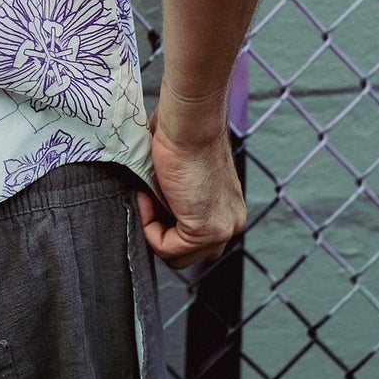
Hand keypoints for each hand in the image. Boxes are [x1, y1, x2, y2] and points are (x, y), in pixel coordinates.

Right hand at [136, 100, 245, 268]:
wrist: (190, 121)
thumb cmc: (181, 134)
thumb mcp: (179, 174)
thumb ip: (173, 196)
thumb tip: (151, 204)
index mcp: (228, 209)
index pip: (194, 240)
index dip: (164, 223)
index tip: (150, 195)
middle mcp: (231, 223)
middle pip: (189, 254)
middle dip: (161, 232)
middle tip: (147, 200)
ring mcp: (222, 229)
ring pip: (179, 257)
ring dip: (154, 231)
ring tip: (147, 197)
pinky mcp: (205, 229)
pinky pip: (167, 248)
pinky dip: (149, 228)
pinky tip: (146, 198)